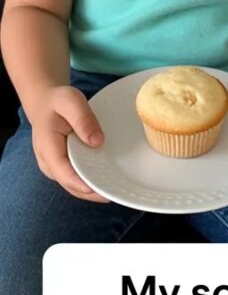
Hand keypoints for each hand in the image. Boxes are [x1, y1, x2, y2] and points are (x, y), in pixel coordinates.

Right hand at [27, 85, 107, 201]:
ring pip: (73, 185)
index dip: (81, 183)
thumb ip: (83, 119)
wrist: (45, 103)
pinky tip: (107, 184)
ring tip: (115, 192)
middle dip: (91, 193)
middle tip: (115, 194)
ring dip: (92, 191)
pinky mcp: (62, 166)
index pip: (63, 171)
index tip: (99, 190)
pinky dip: (90, 184)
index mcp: (47, 147)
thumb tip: (97, 141)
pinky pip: (76, 179)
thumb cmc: (58, 101)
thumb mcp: (70, 101)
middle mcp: (48, 162)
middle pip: (70, 184)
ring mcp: (54, 167)